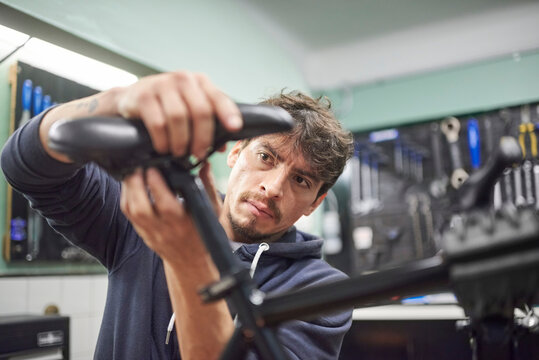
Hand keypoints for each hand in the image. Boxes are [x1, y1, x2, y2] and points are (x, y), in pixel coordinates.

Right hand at [40, 71, 240, 162]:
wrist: (130, 99)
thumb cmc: (167, 107)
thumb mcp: (189, 110)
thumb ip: (208, 125)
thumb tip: (223, 147)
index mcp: (200, 82)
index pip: (219, 98)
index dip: (228, 113)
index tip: (234, 128)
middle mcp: (183, 79)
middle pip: (200, 111)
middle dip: (202, 137)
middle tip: (198, 154)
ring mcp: (162, 85)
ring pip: (179, 118)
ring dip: (181, 141)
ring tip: (180, 154)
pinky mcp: (143, 96)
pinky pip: (158, 123)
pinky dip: (163, 140)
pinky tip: (163, 148)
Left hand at [119, 162, 221, 263]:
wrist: (191, 261)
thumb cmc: (203, 232)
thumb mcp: (212, 210)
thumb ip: (208, 186)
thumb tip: (204, 164)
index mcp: (183, 223)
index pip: (165, 204)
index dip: (156, 184)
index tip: (153, 168)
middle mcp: (165, 230)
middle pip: (141, 209)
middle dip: (135, 186)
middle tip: (137, 168)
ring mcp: (151, 233)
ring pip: (132, 211)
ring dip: (128, 190)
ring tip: (132, 174)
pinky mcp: (143, 233)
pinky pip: (129, 215)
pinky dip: (126, 198)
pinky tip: (130, 186)